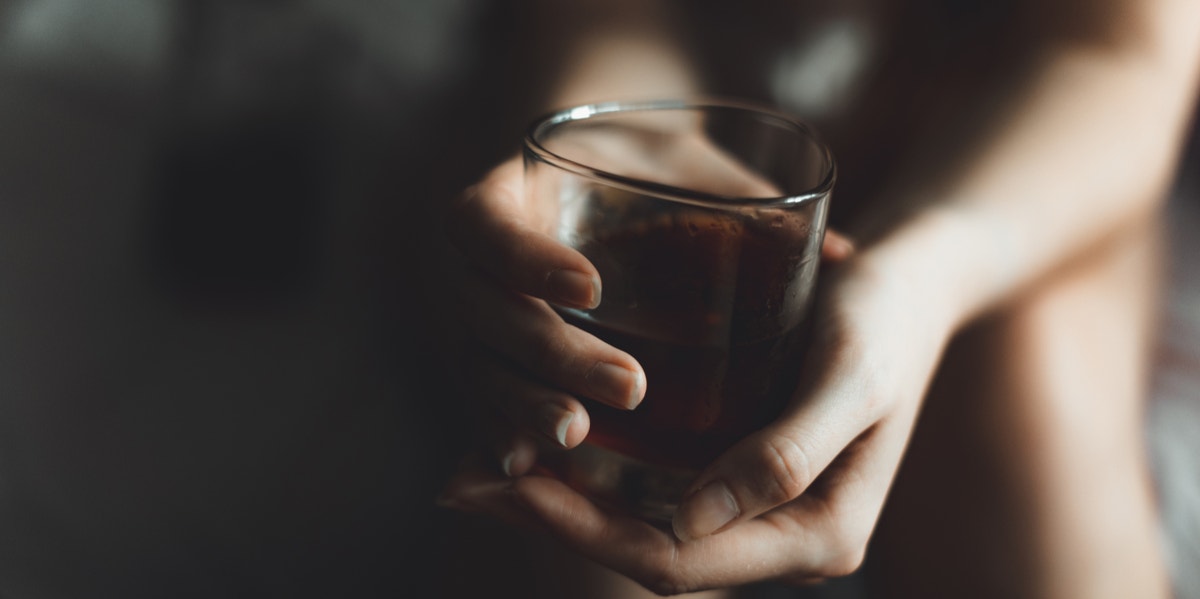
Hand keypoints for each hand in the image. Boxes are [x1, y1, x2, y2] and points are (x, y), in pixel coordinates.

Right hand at [436, 152, 855, 473]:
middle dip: (547, 351)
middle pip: (482, 310)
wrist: (614, 190)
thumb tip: (845, 259)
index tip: (590, 282)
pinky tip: (527, 466)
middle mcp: (478, 261)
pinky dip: (501, 430)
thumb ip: (749, 208)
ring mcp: (479, 317)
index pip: (483, 223)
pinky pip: (482, 401)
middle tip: (627, 383)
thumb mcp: (695, 174)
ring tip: (578, 434)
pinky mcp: (494, 364)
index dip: (523, 255)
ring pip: (479, 366)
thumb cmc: (657, 178)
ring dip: (524, 404)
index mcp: (511, 195)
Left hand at [438, 244, 953, 593]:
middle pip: (644, 551)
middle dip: (548, 519)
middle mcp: (781, 537)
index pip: (676, 558)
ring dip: (557, 502)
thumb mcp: (851, 377)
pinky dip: (589, 473)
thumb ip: (788, 453)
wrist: (914, 280)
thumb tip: (691, 520)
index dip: (581, 530)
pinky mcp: (737, 469)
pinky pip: (651, 489)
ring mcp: (756, 508)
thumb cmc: (887, 317)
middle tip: (456, 480)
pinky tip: (538, 442)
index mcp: (815, 536)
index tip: (505, 479)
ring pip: (638, 526)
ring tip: (473, 469)